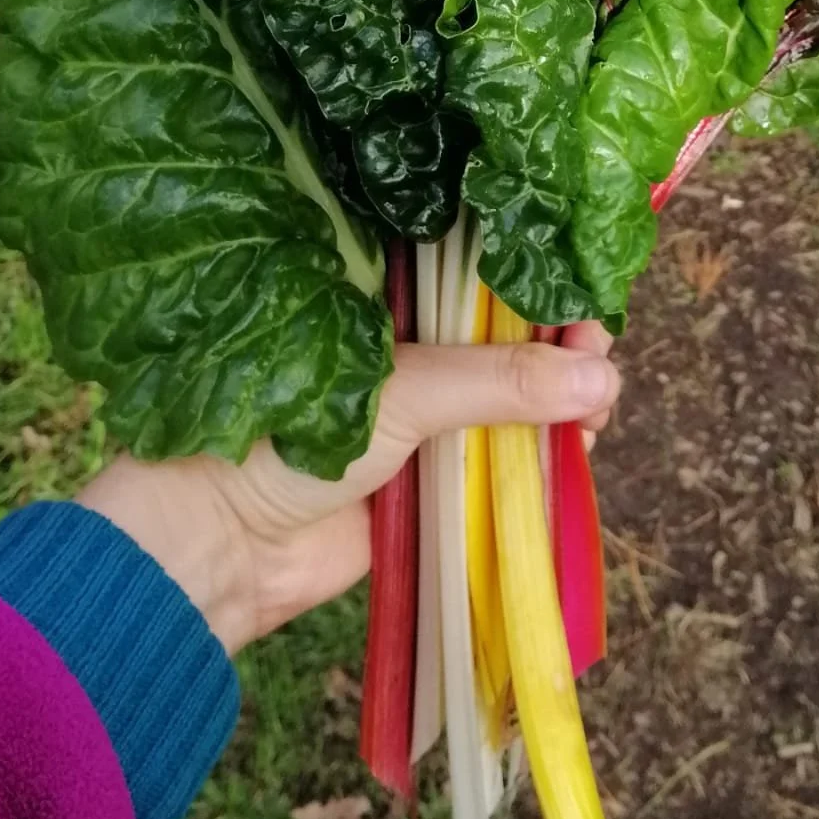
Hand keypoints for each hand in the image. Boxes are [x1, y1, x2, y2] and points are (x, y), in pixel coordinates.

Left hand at [77, 333, 619, 656]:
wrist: (214, 545)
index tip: (587, 303)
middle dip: (559, 349)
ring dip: (558, 407)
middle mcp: (404, 350)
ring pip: (508, 402)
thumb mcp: (403, 392)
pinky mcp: (425, 480)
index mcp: (381, 299)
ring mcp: (416, 417)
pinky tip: (576, 456)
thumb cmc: (285, 433)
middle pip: (504, 339)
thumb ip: (501, 383)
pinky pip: (497, 463)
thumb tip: (604, 378)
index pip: (477, 274)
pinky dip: (539, 461)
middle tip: (601, 362)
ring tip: (598, 415)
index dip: (537, 285)